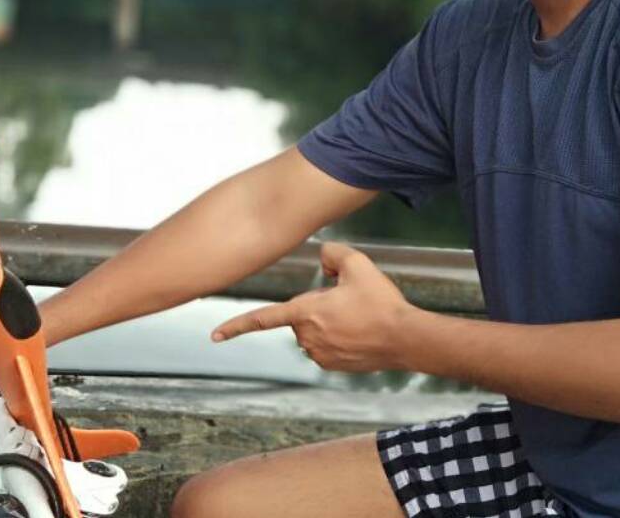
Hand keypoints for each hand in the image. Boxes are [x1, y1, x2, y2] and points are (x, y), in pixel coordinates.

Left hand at [211, 242, 413, 372]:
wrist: (404, 338)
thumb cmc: (380, 302)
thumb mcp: (358, 264)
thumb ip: (333, 253)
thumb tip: (323, 259)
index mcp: (307, 313)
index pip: (264, 318)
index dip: (237, 325)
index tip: (215, 336)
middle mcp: (308, 337)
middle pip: (301, 314)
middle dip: (317, 304)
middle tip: (348, 298)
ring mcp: (320, 355)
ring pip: (313, 330)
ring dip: (328, 321)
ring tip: (358, 315)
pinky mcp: (333, 365)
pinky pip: (326, 344)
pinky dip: (338, 335)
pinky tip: (359, 329)